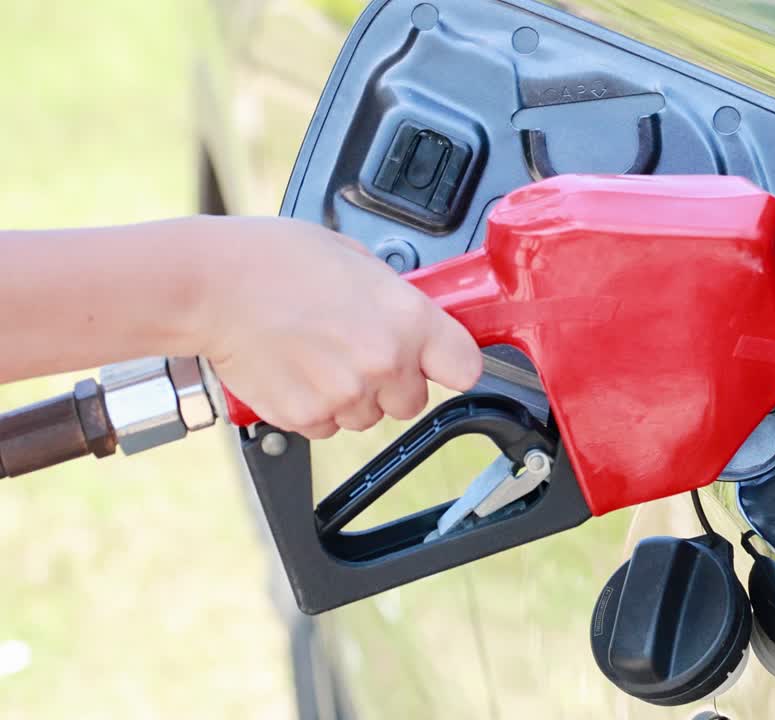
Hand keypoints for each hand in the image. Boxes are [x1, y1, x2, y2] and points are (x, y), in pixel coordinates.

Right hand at [193, 216, 482, 438]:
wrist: (210, 286)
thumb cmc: (274, 261)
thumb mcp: (356, 260)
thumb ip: (394, 298)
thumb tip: (411, 319)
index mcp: (406, 318)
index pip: (465, 367)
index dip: (451, 365)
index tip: (442, 363)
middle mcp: (383, 361)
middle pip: (413, 400)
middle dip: (392, 382)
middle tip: (357, 350)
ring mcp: (346, 394)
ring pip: (368, 416)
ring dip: (352, 395)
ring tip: (317, 354)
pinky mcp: (307, 416)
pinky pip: (327, 426)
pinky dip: (315, 407)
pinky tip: (296, 370)